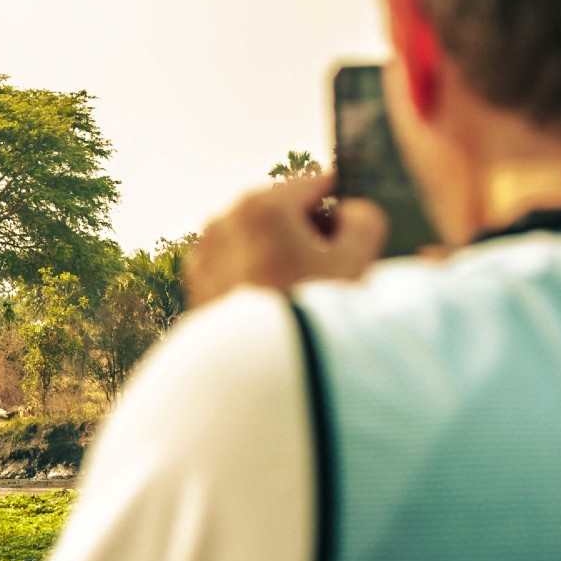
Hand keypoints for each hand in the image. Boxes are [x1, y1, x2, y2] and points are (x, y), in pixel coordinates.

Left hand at [184, 173, 387, 311]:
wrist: (256, 376)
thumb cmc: (308, 317)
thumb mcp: (355, 264)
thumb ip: (364, 221)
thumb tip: (351, 211)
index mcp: (262, 206)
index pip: (315, 185)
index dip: (342, 206)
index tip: (354, 233)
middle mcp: (224, 220)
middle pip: (283, 211)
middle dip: (309, 232)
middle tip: (330, 270)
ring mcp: (205, 252)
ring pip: (257, 238)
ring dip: (281, 253)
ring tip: (303, 292)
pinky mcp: (196, 284)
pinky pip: (237, 266)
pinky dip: (255, 274)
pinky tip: (275, 305)